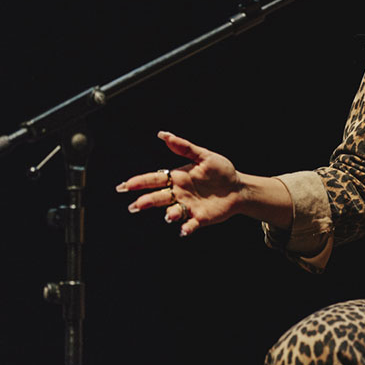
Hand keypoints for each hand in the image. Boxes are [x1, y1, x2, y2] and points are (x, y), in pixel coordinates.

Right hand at [117, 131, 243, 236]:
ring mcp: (188, 207)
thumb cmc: (221, 170)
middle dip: (146, 201)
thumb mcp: (203, 156)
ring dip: (170, 214)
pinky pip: (190, 225)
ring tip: (169, 215)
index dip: (139, 182)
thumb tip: (162, 134)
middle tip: (135, 205)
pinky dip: (186, 228)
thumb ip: (184, 147)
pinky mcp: (200, 218)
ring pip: (173, 211)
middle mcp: (179, 194)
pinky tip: (183, 230)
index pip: (154, 180)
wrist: (238, 187)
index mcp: (177, 178)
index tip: (125, 185)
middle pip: (158, 198)